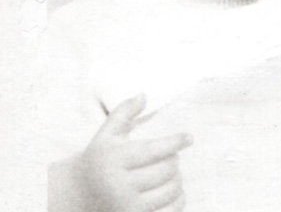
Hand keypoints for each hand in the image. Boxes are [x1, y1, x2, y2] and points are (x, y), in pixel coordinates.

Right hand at [78, 94, 191, 211]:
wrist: (78, 196)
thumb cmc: (98, 161)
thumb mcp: (106, 135)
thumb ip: (124, 112)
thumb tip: (144, 94)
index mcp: (113, 161)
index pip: (152, 150)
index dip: (174, 142)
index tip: (189, 138)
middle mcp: (119, 187)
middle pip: (165, 170)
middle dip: (174, 160)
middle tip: (171, 156)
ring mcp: (128, 208)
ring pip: (171, 191)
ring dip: (178, 179)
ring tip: (171, 172)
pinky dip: (178, 200)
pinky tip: (173, 191)